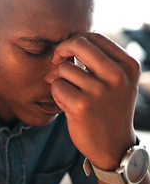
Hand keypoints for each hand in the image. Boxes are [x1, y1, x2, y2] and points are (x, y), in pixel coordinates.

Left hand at [47, 33, 140, 169]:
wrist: (113, 146)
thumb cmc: (110, 108)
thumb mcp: (116, 81)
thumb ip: (99, 60)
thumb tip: (67, 43)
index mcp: (128, 65)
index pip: (94, 36)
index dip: (74, 41)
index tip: (66, 53)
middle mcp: (117, 75)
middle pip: (78, 43)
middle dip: (60, 49)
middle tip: (55, 60)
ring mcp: (99, 90)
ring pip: (63, 68)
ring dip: (59, 79)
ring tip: (69, 93)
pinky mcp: (81, 105)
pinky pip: (56, 85)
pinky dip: (56, 93)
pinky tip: (66, 104)